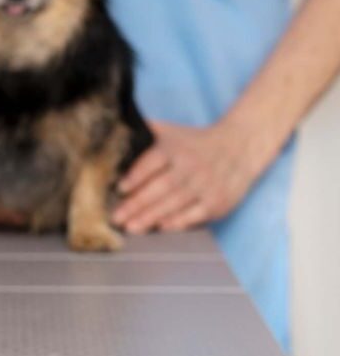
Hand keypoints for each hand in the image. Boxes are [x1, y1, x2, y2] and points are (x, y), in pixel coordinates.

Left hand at [112, 120, 263, 233]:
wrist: (240, 147)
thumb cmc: (195, 142)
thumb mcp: (172, 131)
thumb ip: (145, 132)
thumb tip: (115, 127)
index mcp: (175, 148)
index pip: (151, 163)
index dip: (135, 177)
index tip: (119, 189)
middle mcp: (190, 166)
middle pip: (160, 188)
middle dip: (136, 204)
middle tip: (117, 218)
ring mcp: (206, 185)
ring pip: (175, 204)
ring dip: (151, 217)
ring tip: (132, 227)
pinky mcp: (218, 201)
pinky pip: (195, 215)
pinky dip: (178, 222)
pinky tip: (161, 227)